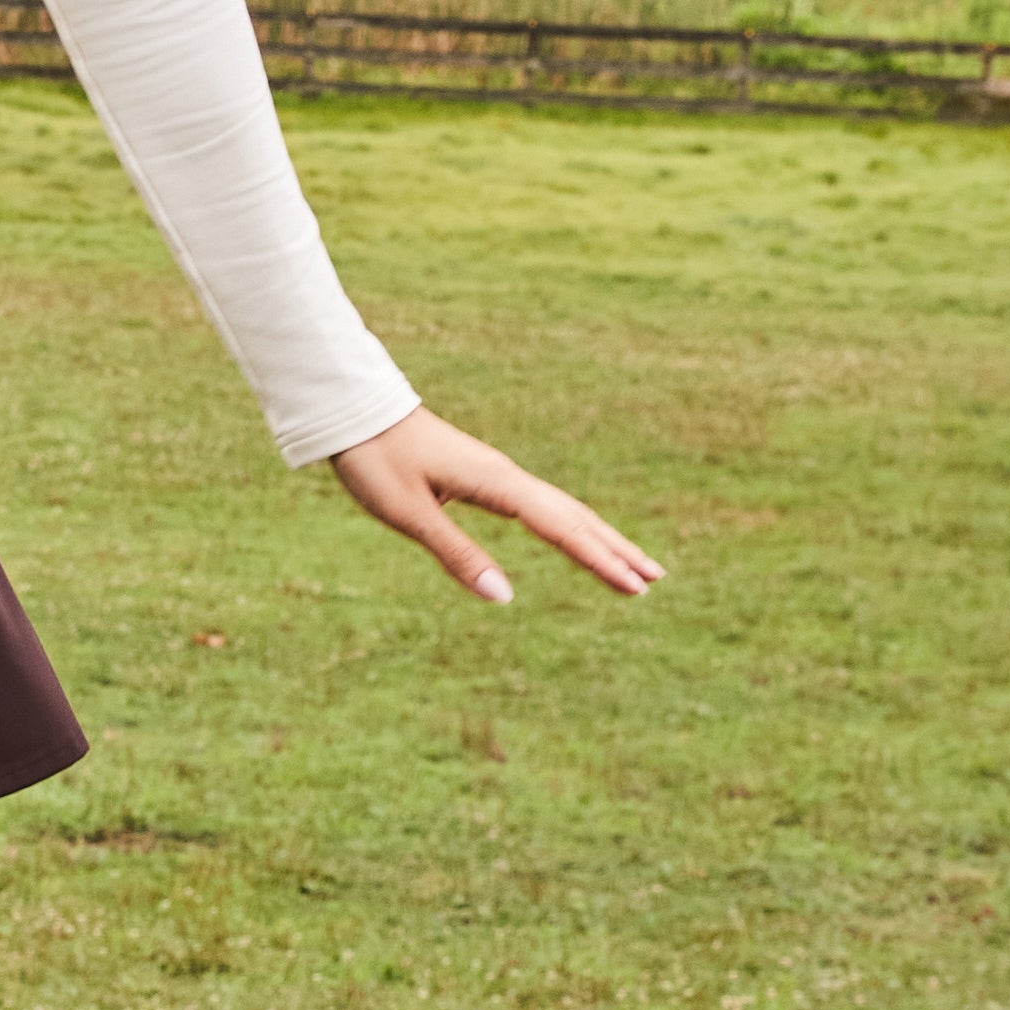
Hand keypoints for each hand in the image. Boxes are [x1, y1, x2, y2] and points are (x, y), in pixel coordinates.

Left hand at [328, 406, 661, 607]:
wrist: (355, 411)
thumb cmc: (376, 461)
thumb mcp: (409, 514)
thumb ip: (458, 554)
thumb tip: (505, 598)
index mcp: (496, 484)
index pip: (560, 527)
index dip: (598, 559)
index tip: (634, 586)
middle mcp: (507, 477)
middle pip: (574, 516)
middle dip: (614, 549)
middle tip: (654, 581)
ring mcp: (498, 475)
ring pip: (562, 509)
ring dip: (599, 537)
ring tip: (633, 564)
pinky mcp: (485, 476)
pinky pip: (541, 506)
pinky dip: (569, 525)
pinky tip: (574, 536)